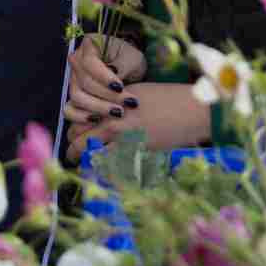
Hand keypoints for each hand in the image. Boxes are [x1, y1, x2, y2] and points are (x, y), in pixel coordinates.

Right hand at [63, 37, 147, 122]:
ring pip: (77, 97)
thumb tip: (114, 78)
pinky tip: (99, 120)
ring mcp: (73, 80)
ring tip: (118, 112)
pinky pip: (69, 110)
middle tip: (127, 103)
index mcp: (89, 46)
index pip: (90, 63)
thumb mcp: (133, 58)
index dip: (104, 77)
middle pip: (84, 82)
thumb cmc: (129, 59)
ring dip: (98, 107)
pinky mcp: (74, 96)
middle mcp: (76, 62)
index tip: (120, 87)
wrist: (127, 68)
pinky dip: (81, 117)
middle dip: (107, 95)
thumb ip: (124, 65)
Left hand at [63, 81, 208, 162]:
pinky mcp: (134, 150)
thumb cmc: (170, 98)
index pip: (79, 115)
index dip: (75, 127)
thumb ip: (118, 103)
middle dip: (74, 146)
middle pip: (77, 134)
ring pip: (88, 151)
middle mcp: (112, 117)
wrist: (192, 110)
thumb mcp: (139, 92)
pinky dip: (102, 170)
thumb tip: (105, 112)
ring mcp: (122, 135)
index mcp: (111, 100)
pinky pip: (108, 165)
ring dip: (83, 159)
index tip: (76, 134)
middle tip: (74, 153)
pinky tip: (102, 174)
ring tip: (83, 166)